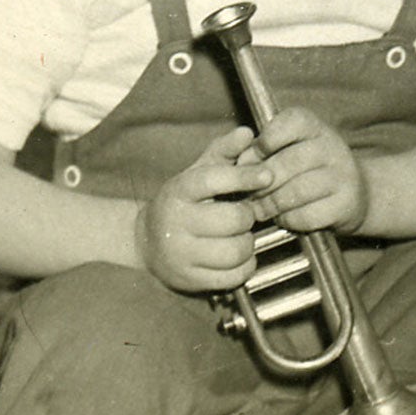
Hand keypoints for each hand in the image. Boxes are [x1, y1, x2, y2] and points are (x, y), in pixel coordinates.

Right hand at [137, 127, 268, 292]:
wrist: (147, 241)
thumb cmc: (184, 202)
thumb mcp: (198, 172)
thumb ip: (224, 151)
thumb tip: (247, 133)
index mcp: (179, 190)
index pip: (213, 180)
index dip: (244, 176)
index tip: (267, 175)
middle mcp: (176, 222)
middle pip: (233, 219)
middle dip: (248, 216)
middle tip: (243, 214)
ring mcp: (180, 254)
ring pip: (236, 251)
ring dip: (247, 243)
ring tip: (239, 236)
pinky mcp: (189, 280)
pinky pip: (234, 277)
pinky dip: (244, 266)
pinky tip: (236, 256)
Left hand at [242, 106, 364, 235]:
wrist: (353, 193)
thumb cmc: (307, 169)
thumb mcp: (288, 149)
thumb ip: (262, 151)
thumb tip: (239, 163)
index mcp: (314, 126)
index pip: (291, 122)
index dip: (265, 141)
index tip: (249, 159)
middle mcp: (332, 146)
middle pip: (289, 162)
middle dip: (261, 182)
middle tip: (247, 194)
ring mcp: (343, 175)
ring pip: (297, 191)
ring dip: (271, 204)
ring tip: (260, 209)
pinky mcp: (346, 203)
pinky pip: (308, 215)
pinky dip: (289, 219)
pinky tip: (283, 217)